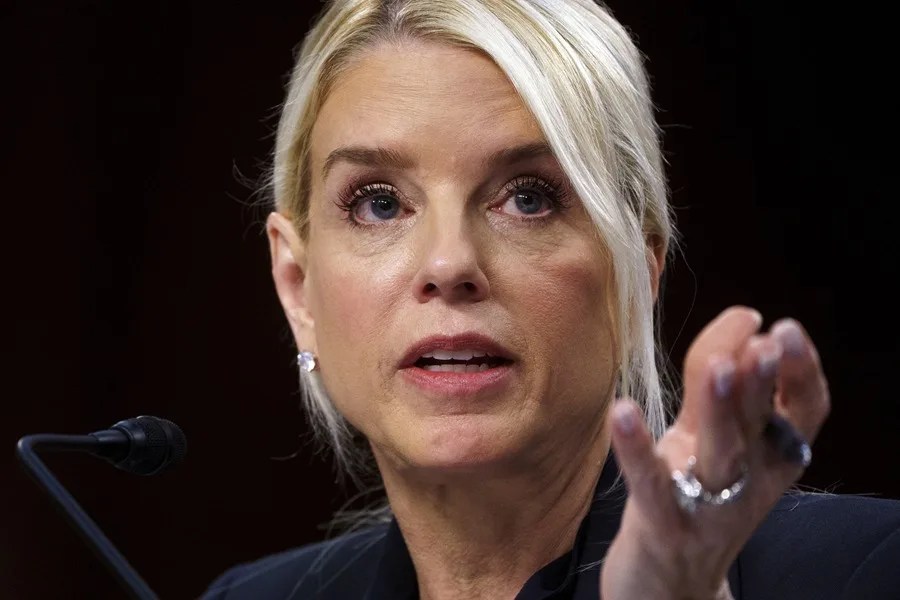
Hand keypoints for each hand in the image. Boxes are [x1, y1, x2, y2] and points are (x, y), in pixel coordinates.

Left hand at [600, 306, 830, 599]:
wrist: (667, 586)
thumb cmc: (691, 497)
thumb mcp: (712, 440)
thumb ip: (721, 385)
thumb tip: (745, 320)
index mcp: (768, 457)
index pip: (801, 412)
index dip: (799, 372)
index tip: (784, 328)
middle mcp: (746, 482)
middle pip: (760, 429)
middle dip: (763, 385)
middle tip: (765, 342)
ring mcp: (706, 507)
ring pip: (722, 457)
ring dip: (724, 412)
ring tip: (721, 367)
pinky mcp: (663, 528)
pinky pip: (652, 487)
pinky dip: (638, 450)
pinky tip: (622, 412)